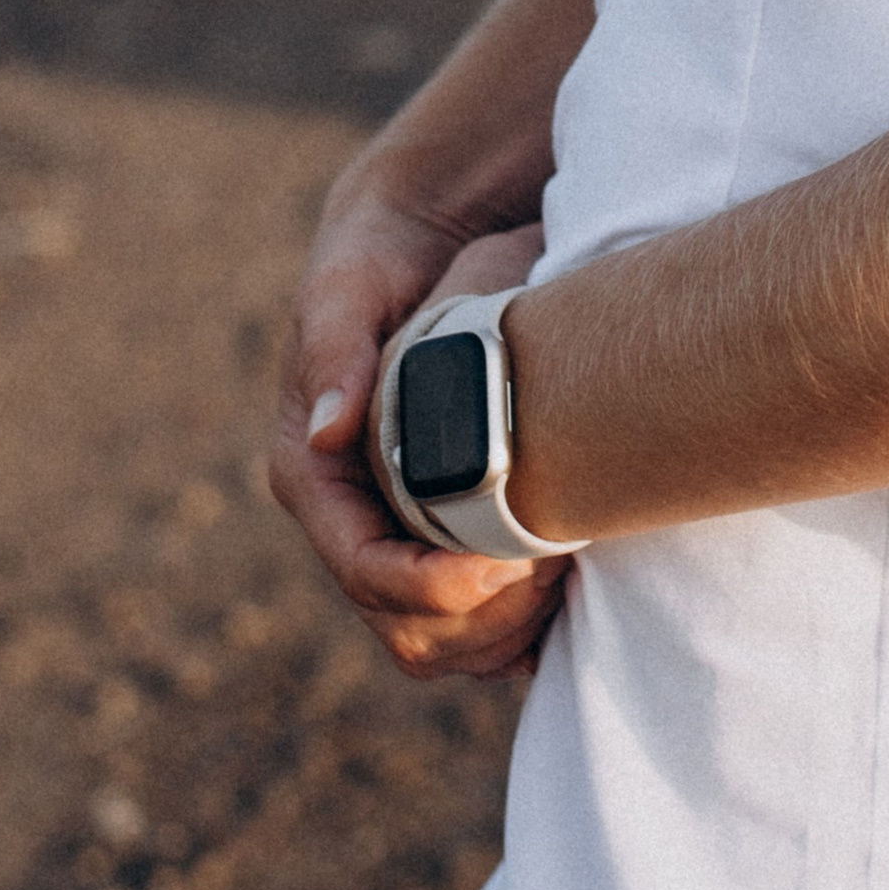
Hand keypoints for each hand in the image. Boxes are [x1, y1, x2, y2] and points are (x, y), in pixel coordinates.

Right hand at [271, 185, 567, 681]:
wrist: (413, 248)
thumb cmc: (376, 266)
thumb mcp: (346, 290)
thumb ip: (334, 349)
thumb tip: (326, 428)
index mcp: (318, 479)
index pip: (366, 571)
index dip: (431, 587)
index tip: (505, 566)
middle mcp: (354, 521)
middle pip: (405, 628)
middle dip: (477, 619)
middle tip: (552, 571)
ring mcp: (399, 536)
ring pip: (443, 640)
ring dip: (503, 631)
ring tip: (566, 576)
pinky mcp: (444, 537)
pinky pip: (479, 621)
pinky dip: (522, 625)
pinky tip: (571, 589)